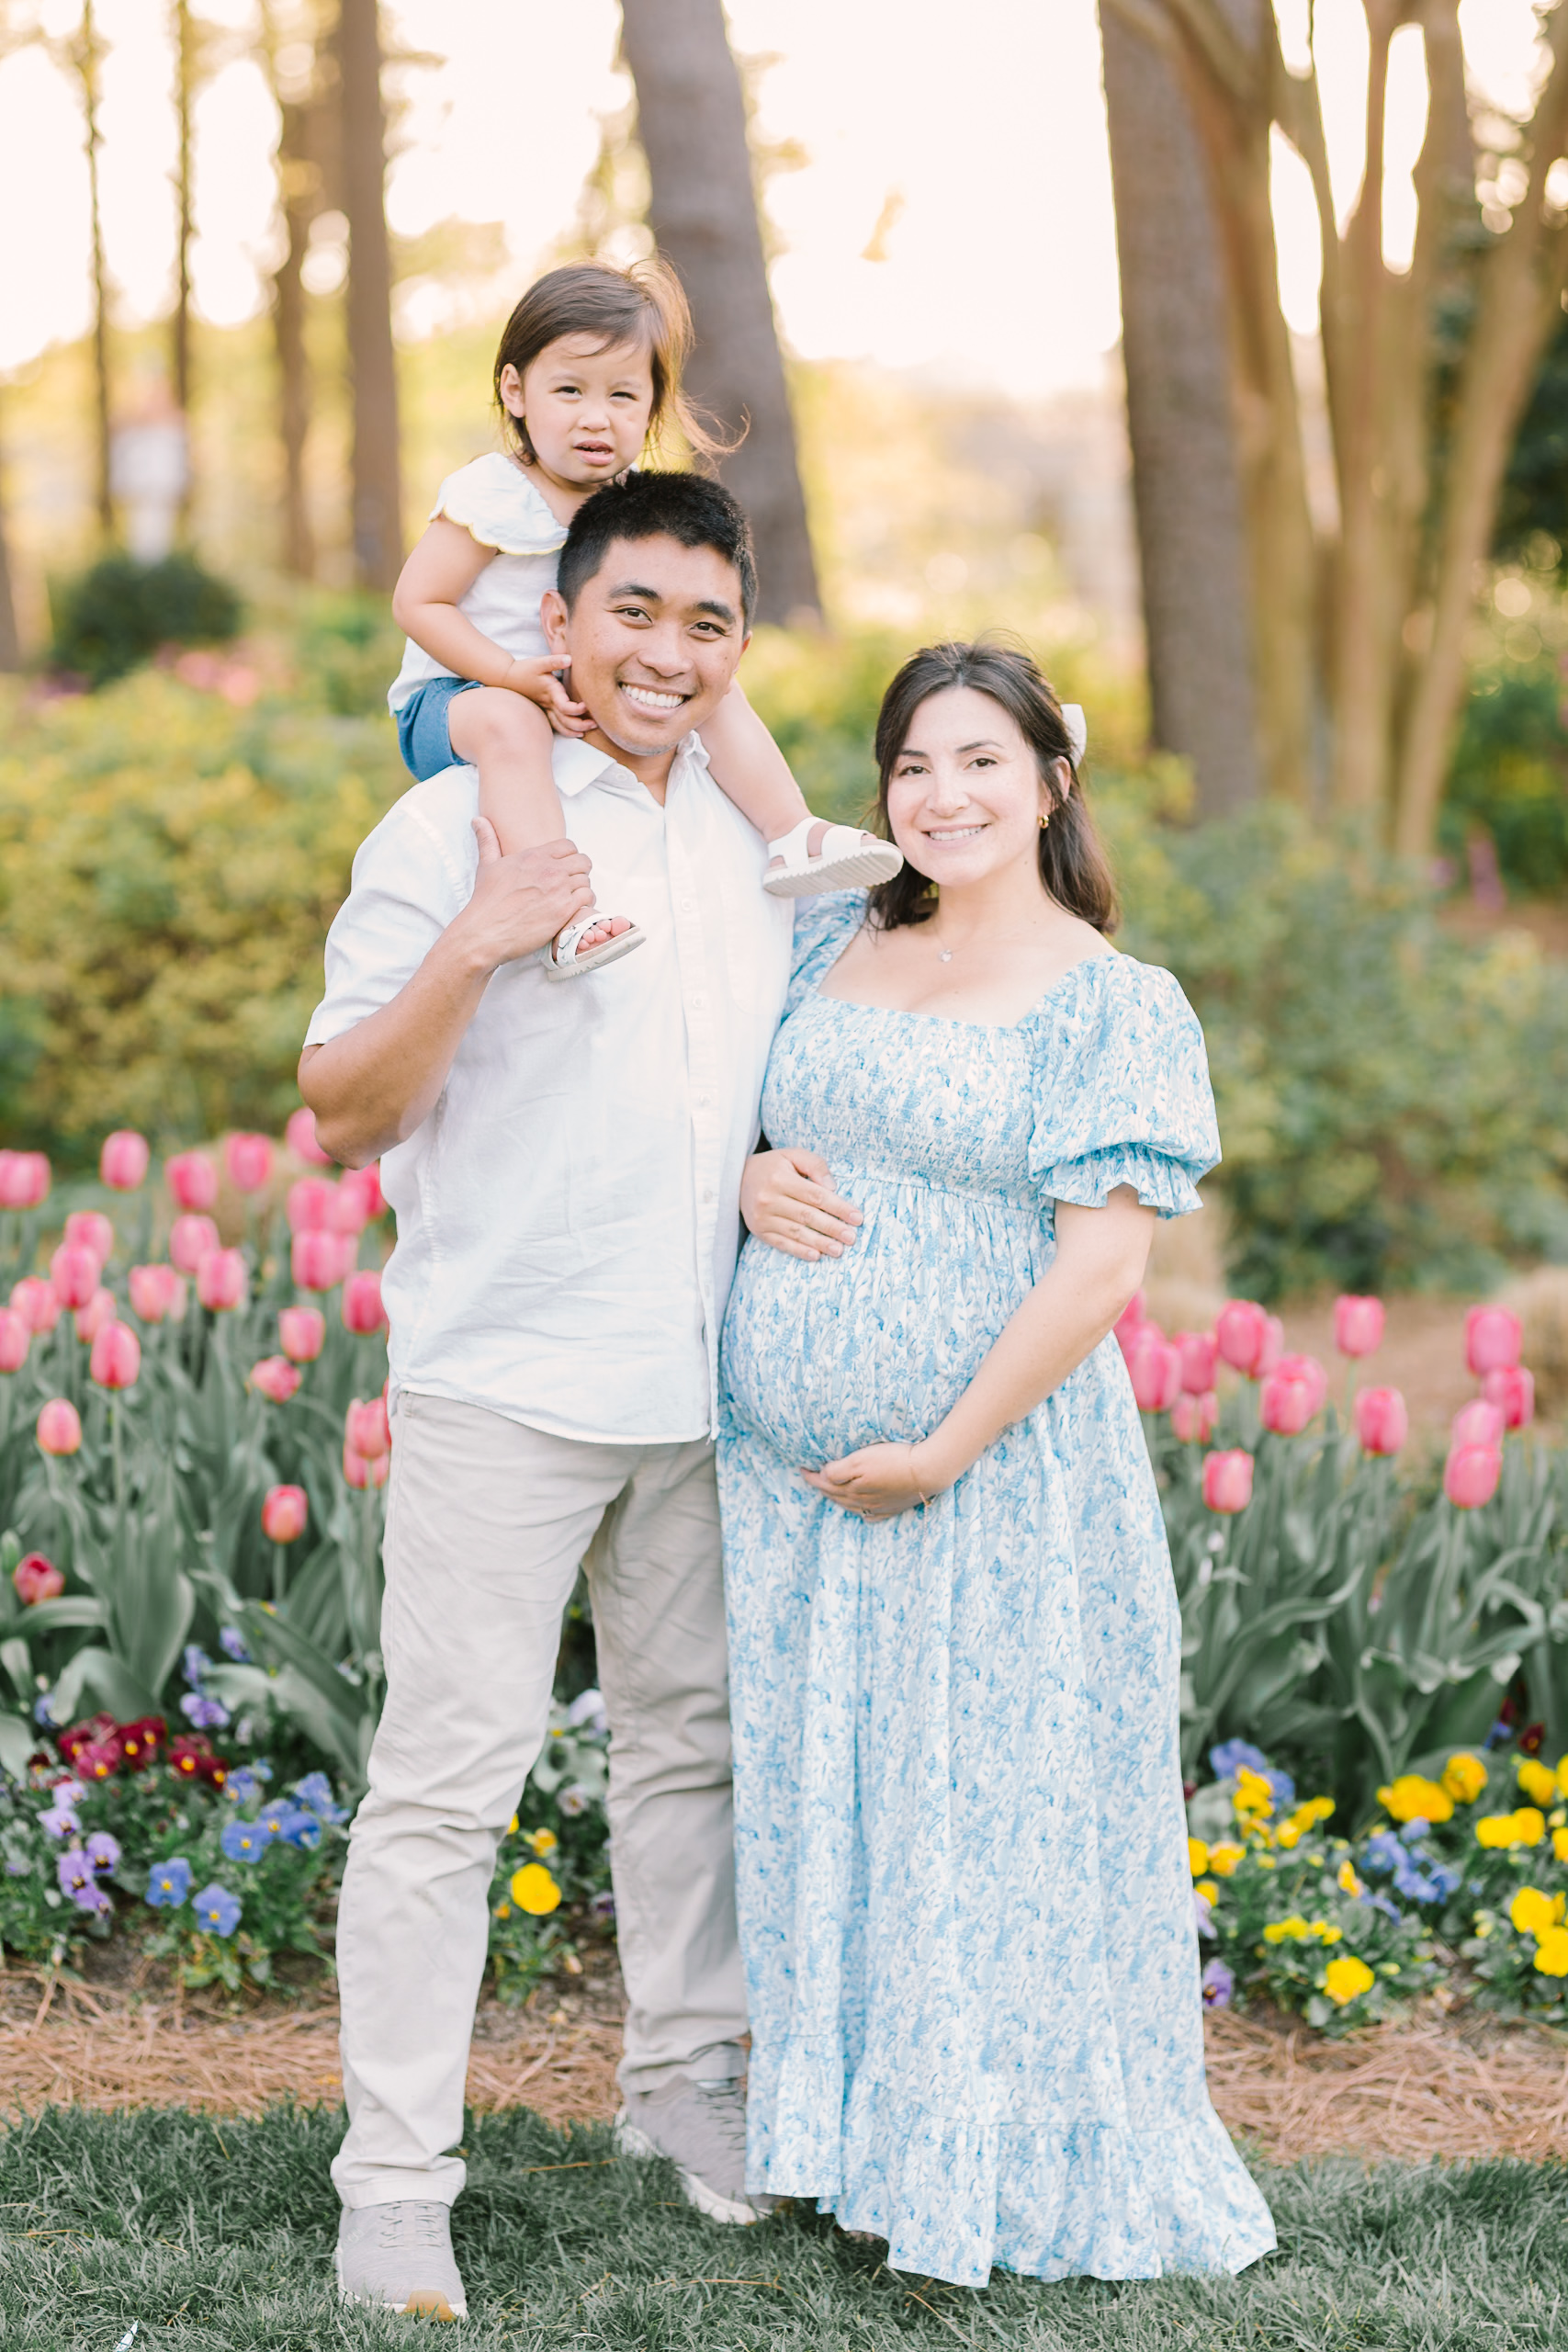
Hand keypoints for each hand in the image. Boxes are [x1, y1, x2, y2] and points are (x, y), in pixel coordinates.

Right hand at [451, 819, 593, 971]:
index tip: (563, 869)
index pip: (569, 846)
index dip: (569, 857)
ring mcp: (559, 889)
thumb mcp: (487, 865)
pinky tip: (573, 910)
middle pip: (583, 862)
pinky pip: (588, 898)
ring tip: (571, 899)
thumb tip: (478, 820)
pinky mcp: (565, 910)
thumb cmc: (486, 901)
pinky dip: (585, 904)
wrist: (486, 931)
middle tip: (570, 885)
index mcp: (535, 856)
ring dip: (582, 890)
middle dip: (579, 872)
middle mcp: (550, 869)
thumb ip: (488, 840)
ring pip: (587, 880)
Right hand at [503, 654, 593, 737]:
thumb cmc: (525, 669)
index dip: (576, 709)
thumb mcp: (540, 662)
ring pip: (560, 726)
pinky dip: (567, 730)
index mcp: (550, 693)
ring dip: (574, 730)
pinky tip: (577, 732)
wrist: (508, 678)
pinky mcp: (544, 710)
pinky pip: (556, 725)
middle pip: (565, 721)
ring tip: (588, 729)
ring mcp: (546, 709)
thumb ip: (555, 661)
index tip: (586, 705)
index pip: (564, 707)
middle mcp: (549, 704)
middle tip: (595, 723)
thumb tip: (570, 659)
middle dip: (581, 724)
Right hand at [740, 1148, 861, 1260]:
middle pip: (807, 1216)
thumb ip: (815, 1165)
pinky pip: (782, 1244)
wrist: (736, 1178)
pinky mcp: (759, 1231)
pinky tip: (816, 1256)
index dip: (838, 1207)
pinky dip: (799, 1251)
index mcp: (779, 1178)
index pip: (815, 1196)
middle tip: (852, 1237)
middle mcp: (769, 1199)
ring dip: (819, 1243)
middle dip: (833, 1228)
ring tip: (839, 1250)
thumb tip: (833, 1188)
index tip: (857, 1217)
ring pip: (796, 1233)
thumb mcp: (793, 1155)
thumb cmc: (773, 1166)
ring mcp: (762, 1217)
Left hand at [802, 1441, 936, 1520]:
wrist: (928, 1470)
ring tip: (831, 1492)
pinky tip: (862, 1510)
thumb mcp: (860, 1459)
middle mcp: (862, 1502)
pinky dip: (862, 1512)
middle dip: (821, 1488)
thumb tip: (823, 1476)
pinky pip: (872, 1515)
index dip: (811, 1477)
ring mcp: (879, 1507)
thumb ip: (838, 1470)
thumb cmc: (893, 1460)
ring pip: (851, 1507)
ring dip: (838, 1500)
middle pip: (835, 1497)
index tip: (801, 1469)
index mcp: (851, 1489)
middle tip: (812, 1478)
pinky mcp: (894, 1507)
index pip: (824, 1484)